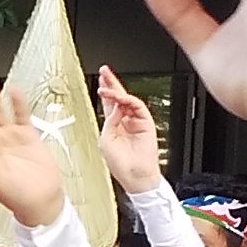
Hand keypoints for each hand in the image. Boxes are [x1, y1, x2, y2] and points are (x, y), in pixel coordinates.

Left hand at [96, 65, 163, 196]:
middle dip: (111, 83)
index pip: (109, 104)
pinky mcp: (146, 123)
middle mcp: (125, 121)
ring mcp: (135, 121)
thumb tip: (114, 107)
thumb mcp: (106, 140)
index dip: (104, 91)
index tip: (100, 79)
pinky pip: (137, 107)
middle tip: (105, 71)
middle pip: (118, 98)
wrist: (135, 176)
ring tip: (107, 86)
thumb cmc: (120, 164)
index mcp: (114, 126)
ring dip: (116, 91)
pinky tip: (119, 99)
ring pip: (127, 100)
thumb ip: (109, 121)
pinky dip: (127, 101)